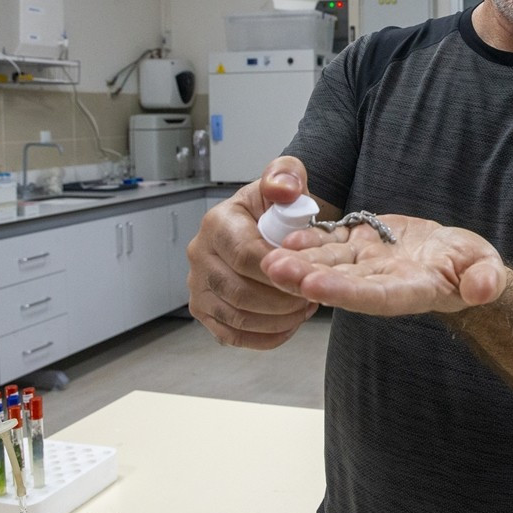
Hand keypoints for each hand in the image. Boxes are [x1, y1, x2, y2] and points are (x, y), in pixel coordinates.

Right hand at [186, 156, 327, 349]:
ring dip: (278, 319)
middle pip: (240, 292)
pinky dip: (265, 336)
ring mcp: (198, 286)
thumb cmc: (277, 205)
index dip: (280, 271)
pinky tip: (290, 324)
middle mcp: (200, 255)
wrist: (269, 225)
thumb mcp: (286, 178)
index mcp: (218, 223)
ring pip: (237, 317)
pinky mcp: (204, 311)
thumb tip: (284, 189)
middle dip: (283, 300)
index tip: (309, 275)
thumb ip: (286, 175)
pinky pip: (232, 335)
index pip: (246, 255)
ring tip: (305, 307)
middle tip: (313, 295)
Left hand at [262, 215, 506, 314]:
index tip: (315, 288)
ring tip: (267, 257)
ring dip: (299, 261)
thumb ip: (486, 280)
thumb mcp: (487, 270)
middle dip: (306, 278)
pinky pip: (333, 243)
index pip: (375, 296)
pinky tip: (286, 237)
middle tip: (272, 271)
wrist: (457, 259)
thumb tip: (483, 289)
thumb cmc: (475, 267)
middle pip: (341, 282)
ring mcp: (369, 265)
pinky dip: (311, 240)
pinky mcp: (363, 245)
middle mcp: (382, 282)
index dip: (345, 292)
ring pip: (330, 262)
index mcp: (412, 290)